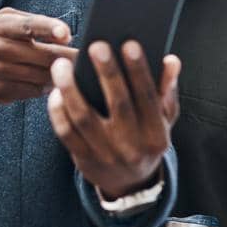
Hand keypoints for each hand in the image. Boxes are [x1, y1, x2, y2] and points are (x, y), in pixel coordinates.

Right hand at [0, 8, 77, 109]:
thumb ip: (29, 23)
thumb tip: (64, 34)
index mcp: (0, 26)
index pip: (29, 25)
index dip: (49, 28)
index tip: (66, 34)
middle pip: (44, 55)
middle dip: (68, 58)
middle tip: (86, 59)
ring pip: (42, 76)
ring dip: (59, 76)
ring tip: (69, 72)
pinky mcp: (0, 91)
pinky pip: (33, 91)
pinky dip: (44, 88)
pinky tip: (48, 84)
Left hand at [48, 40, 179, 197]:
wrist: (130, 183)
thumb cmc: (146, 140)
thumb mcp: (164, 120)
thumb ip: (166, 91)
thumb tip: (171, 60)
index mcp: (156, 135)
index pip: (148, 98)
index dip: (139, 71)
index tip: (129, 44)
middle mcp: (132, 147)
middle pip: (117, 105)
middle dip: (107, 73)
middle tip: (96, 46)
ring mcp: (106, 155)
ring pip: (84, 118)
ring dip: (71, 89)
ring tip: (62, 65)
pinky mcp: (83, 159)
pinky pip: (66, 132)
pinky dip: (58, 111)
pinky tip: (56, 91)